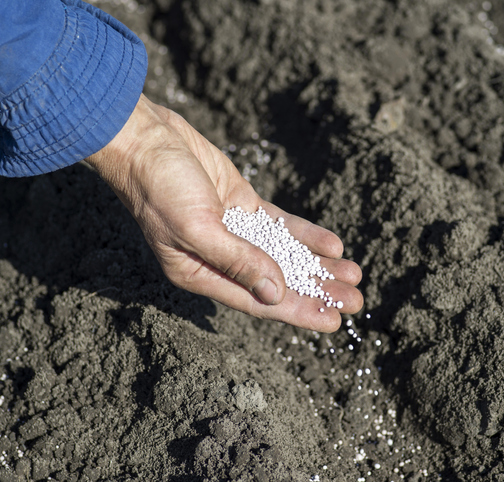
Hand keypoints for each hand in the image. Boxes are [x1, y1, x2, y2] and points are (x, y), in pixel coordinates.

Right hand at [86, 95, 362, 331]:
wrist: (144, 139)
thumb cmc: (159, 188)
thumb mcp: (197, 228)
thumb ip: (237, 260)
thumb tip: (275, 293)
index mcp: (200, 274)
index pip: (258, 301)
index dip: (298, 312)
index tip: (332, 321)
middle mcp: (220, 258)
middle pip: (278, 281)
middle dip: (318, 291)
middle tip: (356, 302)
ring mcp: (234, 230)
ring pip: (284, 255)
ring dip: (318, 265)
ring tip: (354, 275)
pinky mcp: (243, 204)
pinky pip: (281, 225)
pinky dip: (306, 235)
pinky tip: (334, 244)